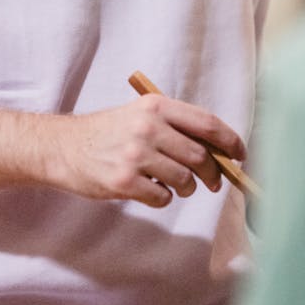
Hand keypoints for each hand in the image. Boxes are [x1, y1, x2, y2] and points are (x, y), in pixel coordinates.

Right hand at [51, 94, 246, 207]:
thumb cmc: (109, 132)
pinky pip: (162, 197)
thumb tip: (219, 149)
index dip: (230, 141)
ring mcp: (136, 154)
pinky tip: (150, 190)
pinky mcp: (124, 181)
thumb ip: (176, 126)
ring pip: (184, 180)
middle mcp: (148, 127)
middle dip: (213, 173)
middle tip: (212, 182)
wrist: (64, 147)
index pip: (207, 123)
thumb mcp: (141, 115)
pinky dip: (163, 198)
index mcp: (156, 106)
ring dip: (187, 188)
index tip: (240, 155)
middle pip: (200, 155)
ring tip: (175, 185)